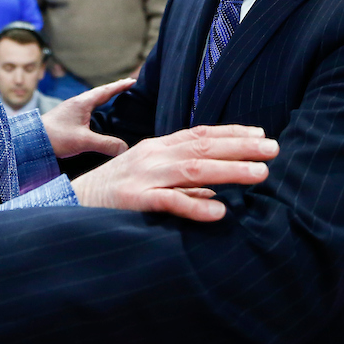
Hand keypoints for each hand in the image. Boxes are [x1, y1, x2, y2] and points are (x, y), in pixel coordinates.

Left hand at [41, 78, 133, 157]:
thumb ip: (106, 144)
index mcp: (83, 102)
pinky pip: (86, 108)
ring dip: (104, 97)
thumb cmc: (55, 137)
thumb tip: (125, 149)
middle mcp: (77, 103)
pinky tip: (95, 115)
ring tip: (114, 97)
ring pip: (92, 100)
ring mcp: (70, 109)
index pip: (106, 91)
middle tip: (127, 85)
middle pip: (100, 93)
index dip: (120, 86)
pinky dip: (96, 107)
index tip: (132, 80)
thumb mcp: (84, 141)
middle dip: (114, 89)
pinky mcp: (66, 118)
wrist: (31, 140)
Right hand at [70, 124, 277, 221]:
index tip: (261, 133)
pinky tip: (219, 212)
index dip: (232, 132)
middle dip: (241, 146)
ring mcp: (144, 176)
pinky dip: (195, 206)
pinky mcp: (134, 200)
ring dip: (230, 170)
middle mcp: (154, 156)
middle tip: (273, 148)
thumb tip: (215, 191)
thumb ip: (179, 181)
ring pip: (194, 169)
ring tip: (260, 174)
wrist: (69, 202)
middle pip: (204, 146)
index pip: (200, 134)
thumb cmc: (113, 193)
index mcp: (158, 147)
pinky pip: (169, 202)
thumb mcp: (148, 177)